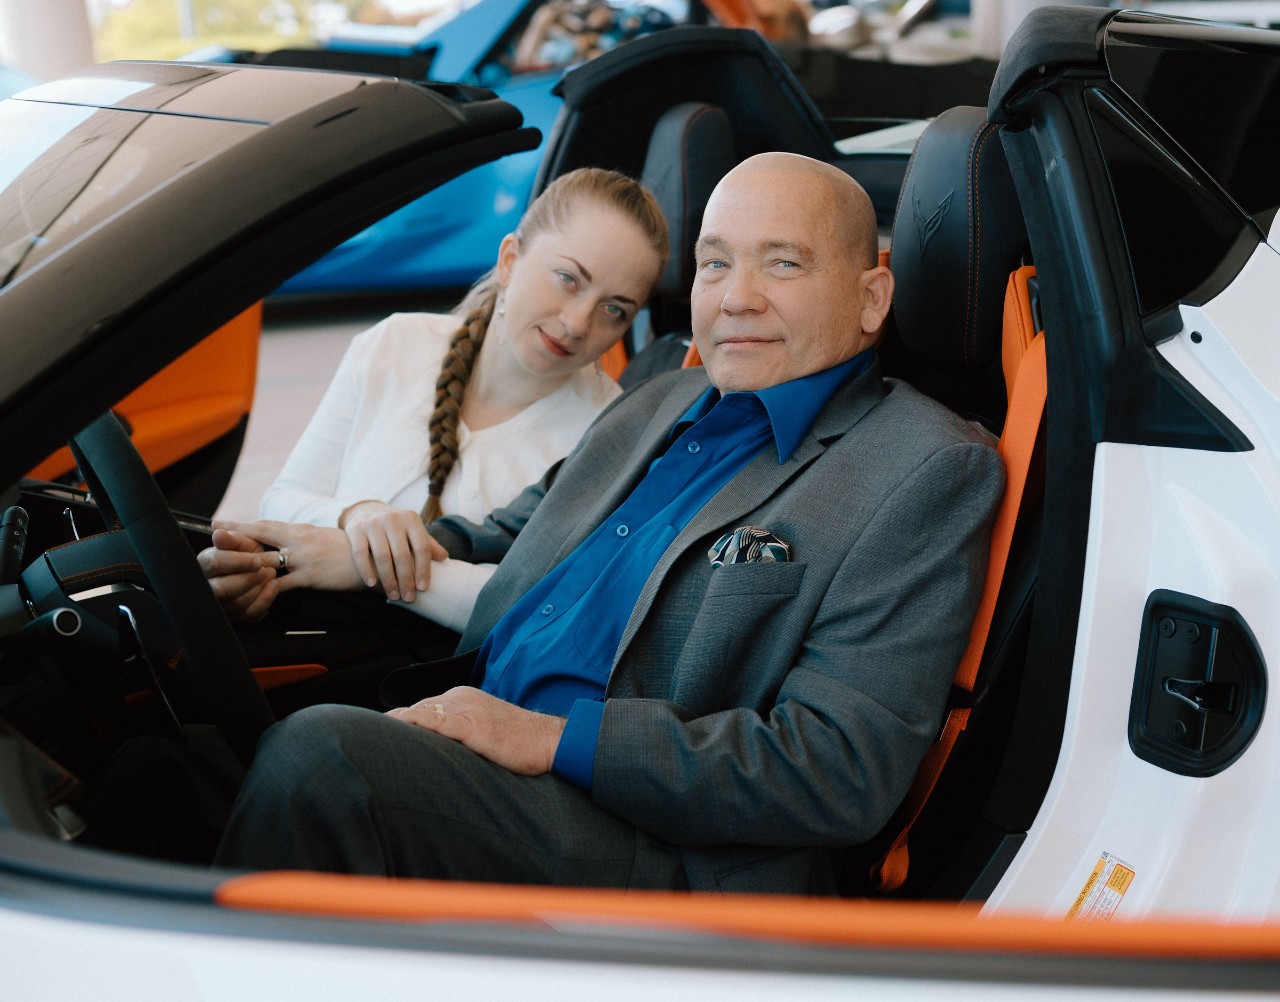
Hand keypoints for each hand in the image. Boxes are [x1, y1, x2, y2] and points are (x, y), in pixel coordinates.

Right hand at [197, 528, 280, 621]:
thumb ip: (232, 539)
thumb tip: (218, 533)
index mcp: (206, 563)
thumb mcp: (242, 541)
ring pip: (236, 603)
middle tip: (266, 569)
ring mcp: (222, 603)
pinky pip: (250, 614)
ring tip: (271, 574)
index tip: (256, 560)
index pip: (215, 563)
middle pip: (222, 589)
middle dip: (247, 579)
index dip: (237, 562)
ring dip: (258, 588)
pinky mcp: (237, 616)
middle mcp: (209, 586)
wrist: (259, 566)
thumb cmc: (247, 552)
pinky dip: (265, 600)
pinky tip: (275, 586)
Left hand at [211, 518, 366, 594]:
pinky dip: (264, 593)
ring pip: (265, 560)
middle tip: (213, 535)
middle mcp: (298, 540)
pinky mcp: (309, 576)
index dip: (241, 524)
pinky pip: (281, 586)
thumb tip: (285, 537)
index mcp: (300, 530)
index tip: (220, 524)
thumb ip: (302, 537)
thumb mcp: (323, 537)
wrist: (374, 558)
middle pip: (260, 535)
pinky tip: (252, 599)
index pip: (266, 525)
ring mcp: (302, 558)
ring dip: (243, 565)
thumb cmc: (349, 549)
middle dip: (235, 535)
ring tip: (223, 568)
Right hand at [339, 501, 446, 601]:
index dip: (423, 569)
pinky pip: (360, 554)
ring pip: (382, 556)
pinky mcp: (355, 529)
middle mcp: (393, 519)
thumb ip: (428, 544)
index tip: (423, 588)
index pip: (421, 547)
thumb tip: (444, 557)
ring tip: (393, 595)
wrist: (366, 511)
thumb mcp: (413, 531)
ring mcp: (373, 523)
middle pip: (402, 555)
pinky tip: (372, 584)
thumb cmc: (396, 528)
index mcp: (411, 519)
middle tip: (408, 597)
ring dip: (388, 580)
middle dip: (406, 580)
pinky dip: (366, 570)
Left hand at [386, 687, 565, 775]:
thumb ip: (459, 734)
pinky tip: (395, 729)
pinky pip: (435, 720)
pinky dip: (412, 723)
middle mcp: (461, 697)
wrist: (547, 740)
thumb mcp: (484, 733)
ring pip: (420, 713)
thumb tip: (436, 752)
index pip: (422, 709)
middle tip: (365, 741)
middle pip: (416, 710)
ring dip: (395, 726)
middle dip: (392, 726)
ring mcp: (466, 708)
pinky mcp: (471, 724)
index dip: (401, 724)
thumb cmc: (519, 741)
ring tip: (368, 738)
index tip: (378, 737)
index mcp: (463, 698)